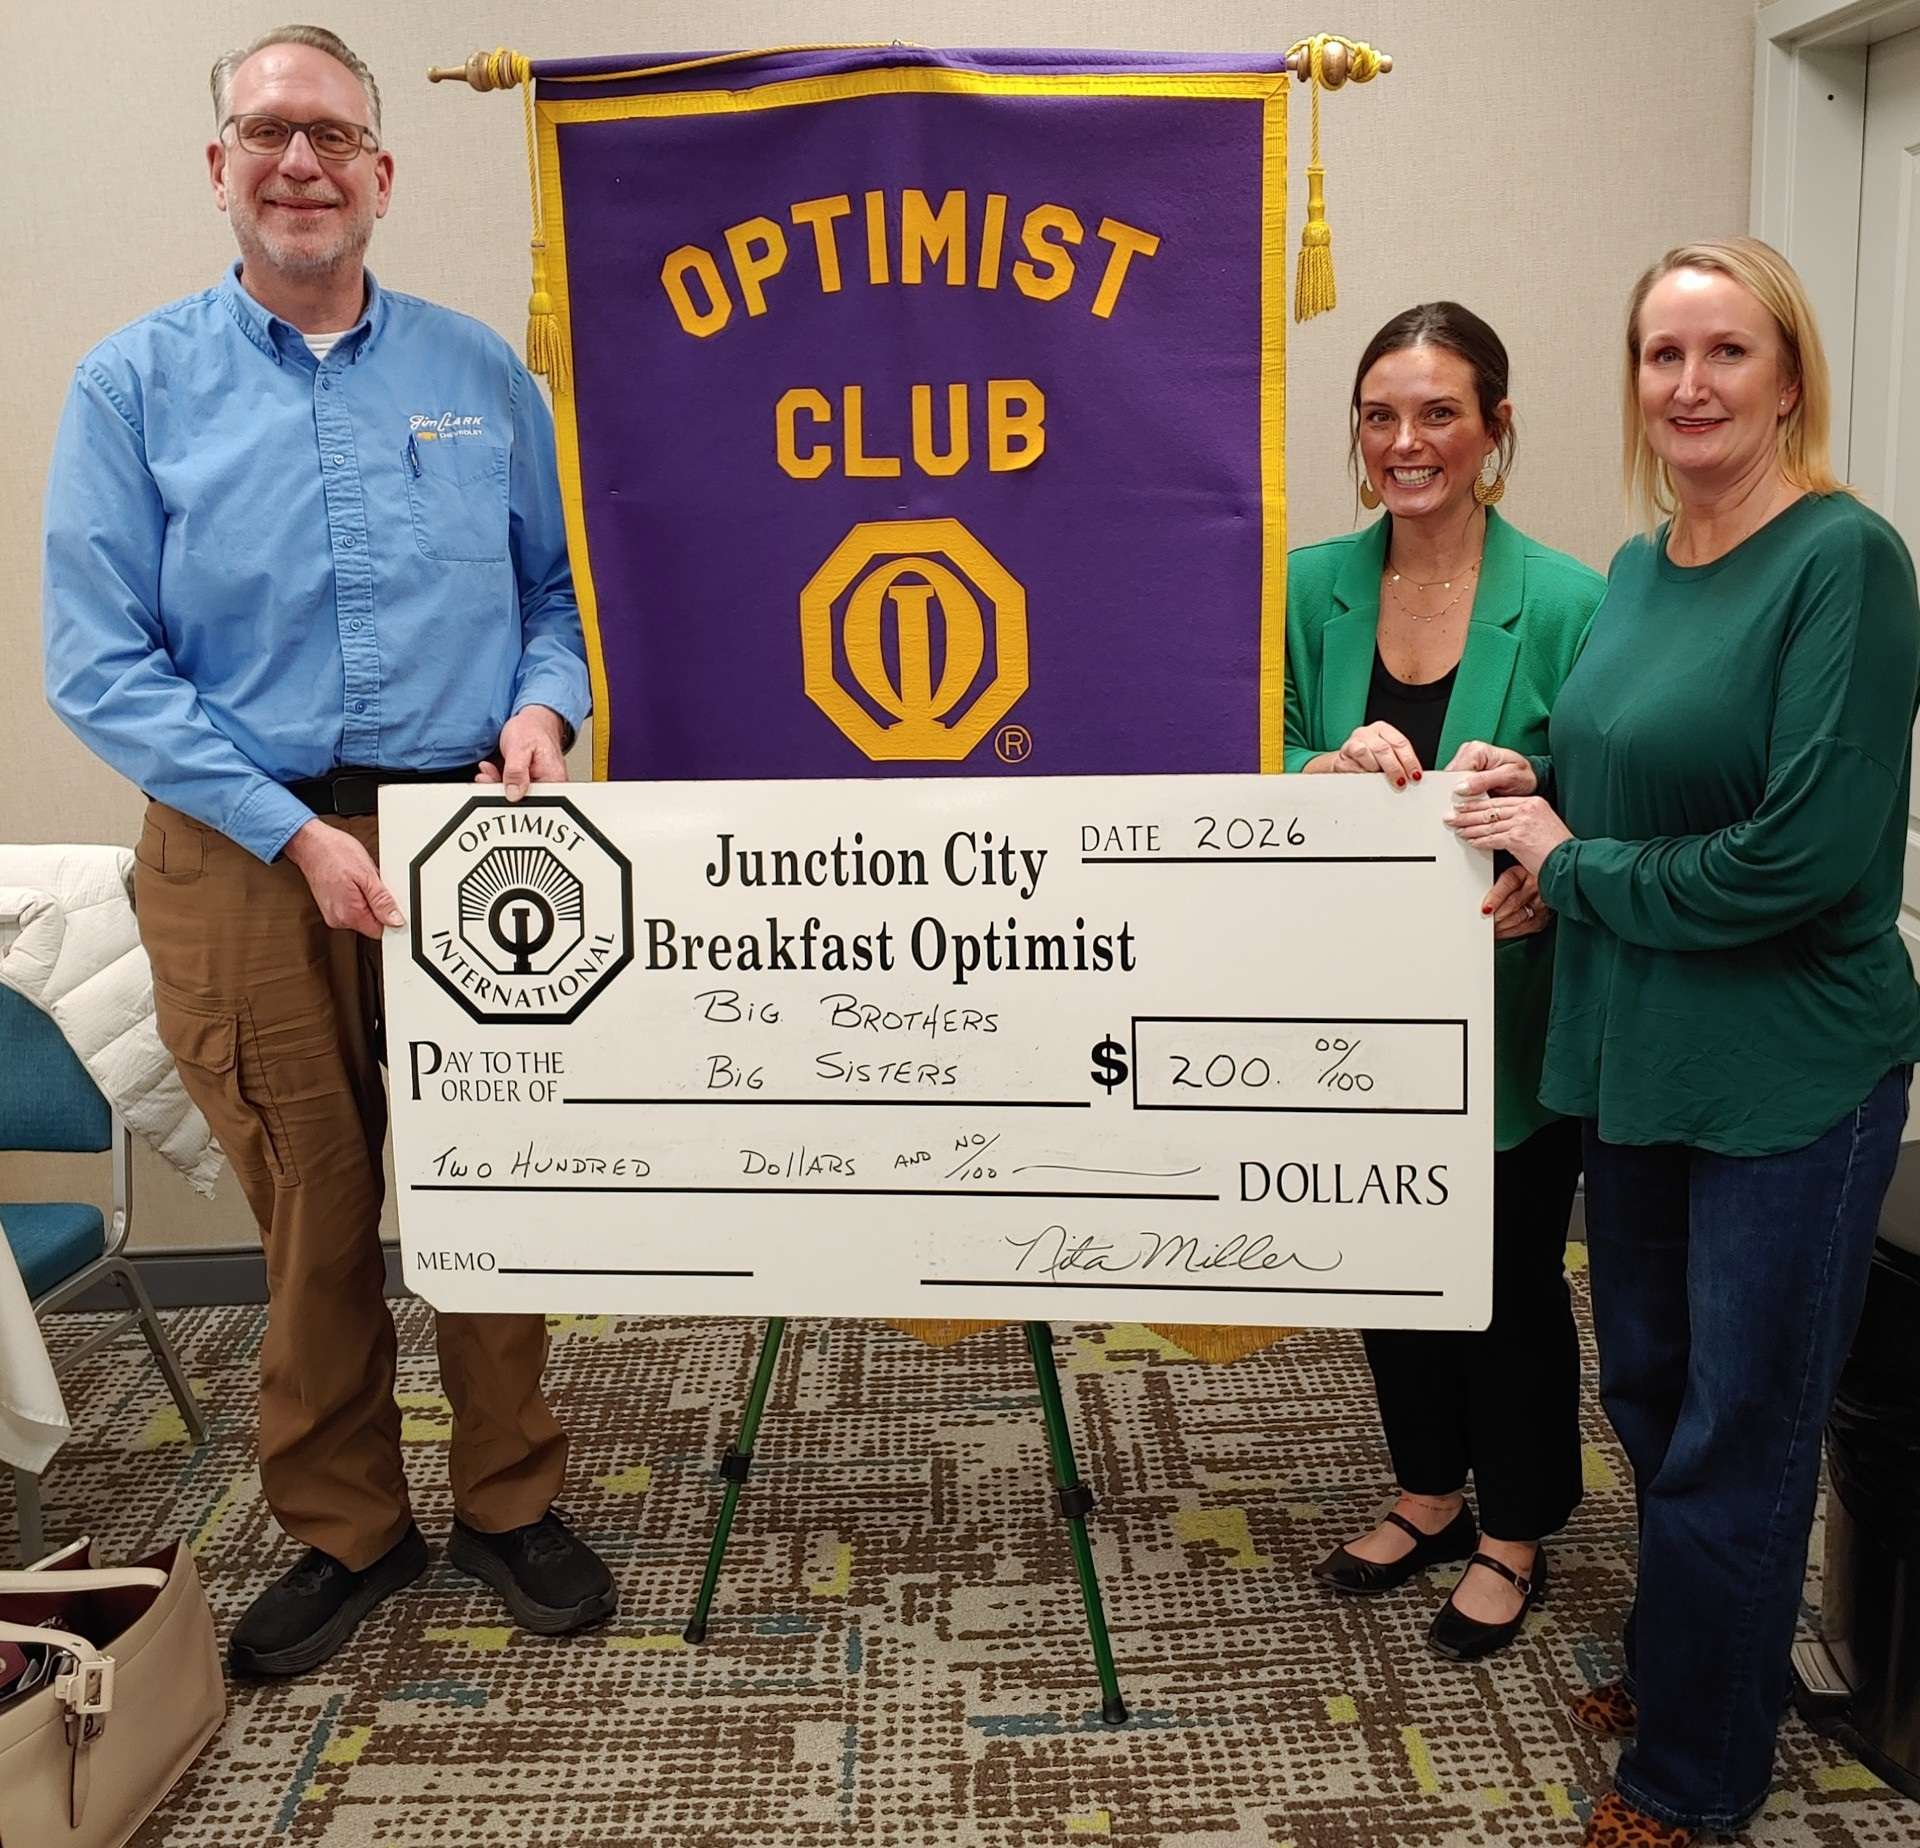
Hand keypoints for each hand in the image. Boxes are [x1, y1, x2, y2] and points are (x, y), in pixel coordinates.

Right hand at [284, 819, 403, 937]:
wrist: (310, 843)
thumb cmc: (335, 853)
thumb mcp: (367, 874)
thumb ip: (382, 901)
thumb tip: (395, 920)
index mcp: (349, 914)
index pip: (379, 931)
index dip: (390, 918)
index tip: (390, 902)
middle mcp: (338, 919)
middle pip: (371, 924)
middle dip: (378, 906)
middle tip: (371, 884)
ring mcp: (332, 914)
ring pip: (362, 915)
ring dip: (367, 900)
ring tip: (359, 881)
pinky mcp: (330, 907)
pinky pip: (352, 908)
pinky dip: (357, 897)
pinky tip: (352, 882)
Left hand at [477, 705, 568, 800]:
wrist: (532, 721)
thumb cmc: (532, 729)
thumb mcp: (520, 747)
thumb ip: (517, 772)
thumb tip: (514, 794)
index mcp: (553, 779)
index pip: (533, 800)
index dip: (511, 797)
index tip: (495, 784)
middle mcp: (548, 785)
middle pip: (522, 801)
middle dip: (499, 790)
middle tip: (487, 777)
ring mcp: (537, 784)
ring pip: (514, 796)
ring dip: (496, 785)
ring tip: (489, 770)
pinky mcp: (527, 782)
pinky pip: (511, 789)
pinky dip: (498, 781)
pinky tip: (492, 770)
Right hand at [1309, 721, 1422, 785]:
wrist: (1346, 762)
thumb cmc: (1371, 759)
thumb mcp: (1387, 757)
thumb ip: (1399, 762)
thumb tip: (1413, 777)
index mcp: (1384, 729)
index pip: (1400, 743)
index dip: (1409, 761)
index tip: (1415, 776)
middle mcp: (1369, 732)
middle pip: (1384, 749)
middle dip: (1394, 769)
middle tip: (1400, 783)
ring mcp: (1355, 740)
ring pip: (1366, 752)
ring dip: (1374, 768)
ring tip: (1379, 778)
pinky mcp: (1344, 752)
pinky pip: (1353, 762)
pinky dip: (1361, 770)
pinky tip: (1365, 775)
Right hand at [1444, 740, 1537, 794]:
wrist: (1531, 778)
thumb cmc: (1523, 775)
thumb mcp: (1508, 777)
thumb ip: (1484, 780)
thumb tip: (1461, 787)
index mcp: (1477, 750)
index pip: (1456, 772)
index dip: (1458, 789)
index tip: (1466, 801)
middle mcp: (1468, 753)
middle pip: (1451, 778)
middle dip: (1459, 794)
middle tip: (1475, 803)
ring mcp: (1465, 762)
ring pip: (1451, 784)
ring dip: (1462, 796)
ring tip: (1478, 801)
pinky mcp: (1465, 772)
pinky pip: (1457, 787)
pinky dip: (1464, 796)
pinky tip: (1475, 799)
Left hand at [1445, 794, 1572, 875]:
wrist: (1570, 861)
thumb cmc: (1557, 848)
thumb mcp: (1543, 824)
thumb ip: (1524, 819)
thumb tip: (1501, 822)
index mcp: (1533, 802)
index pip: (1500, 801)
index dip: (1479, 803)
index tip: (1465, 805)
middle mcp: (1527, 809)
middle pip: (1490, 809)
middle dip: (1467, 813)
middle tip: (1451, 815)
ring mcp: (1522, 822)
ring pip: (1488, 823)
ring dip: (1468, 827)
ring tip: (1456, 828)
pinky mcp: (1517, 838)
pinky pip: (1491, 838)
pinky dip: (1478, 840)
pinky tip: (1469, 840)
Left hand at [1482, 863, 1551, 940]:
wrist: (1539, 884)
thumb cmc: (1515, 880)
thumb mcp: (1506, 872)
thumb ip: (1493, 877)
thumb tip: (1475, 882)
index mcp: (1523, 870)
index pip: (1509, 881)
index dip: (1496, 896)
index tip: (1485, 909)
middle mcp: (1536, 885)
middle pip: (1514, 902)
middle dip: (1496, 914)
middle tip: (1483, 921)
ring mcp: (1542, 902)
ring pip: (1520, 916)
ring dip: (1502, 925)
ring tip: (1489, 928)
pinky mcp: (1544, 917)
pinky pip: (1527, 927)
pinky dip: (1510, 932)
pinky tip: (1500, 932)